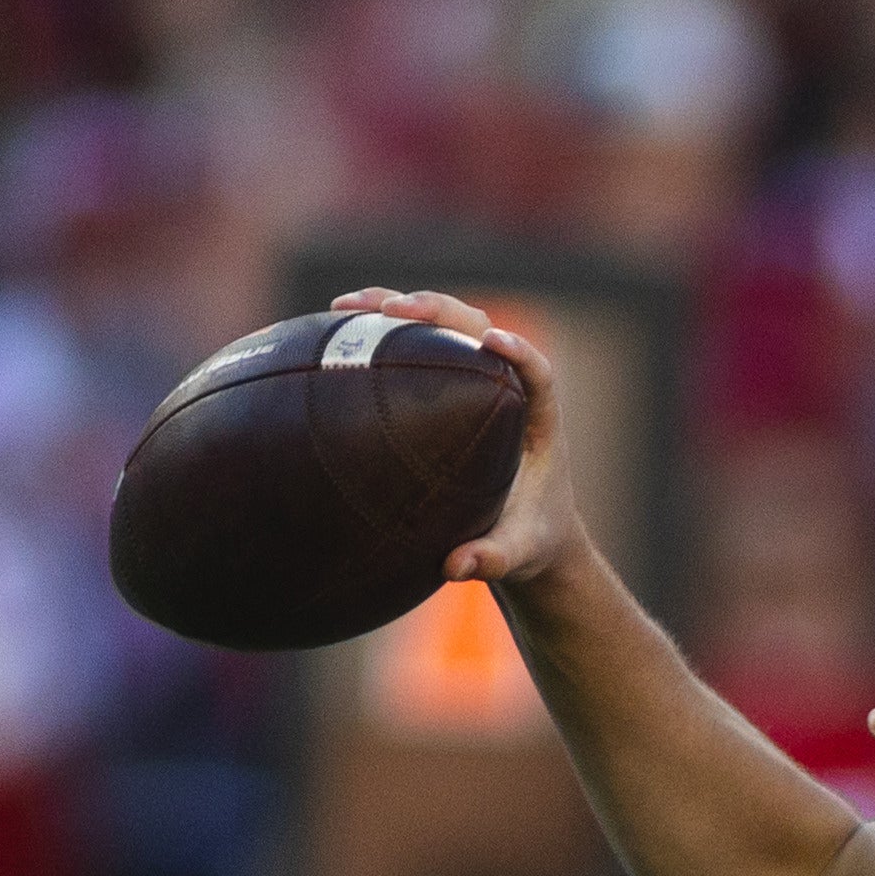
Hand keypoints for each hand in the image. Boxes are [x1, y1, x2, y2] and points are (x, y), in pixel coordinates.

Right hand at [328, 287, 590, 589]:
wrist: (529, 532)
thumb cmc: (530, 540)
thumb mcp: (516, 555)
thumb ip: (492, 561)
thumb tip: (456, 568)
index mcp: (540, 421)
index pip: (537, 371)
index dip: (520, 352)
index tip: (494, 342)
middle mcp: (508, 387)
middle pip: (479, 328)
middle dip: (438, 313)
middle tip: (394, 311)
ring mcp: (477, 378)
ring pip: (444, 325)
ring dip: (399, 309)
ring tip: (345, 307)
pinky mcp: (449, 381)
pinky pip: (418, 345)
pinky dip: (380, 332)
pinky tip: (334, 325)